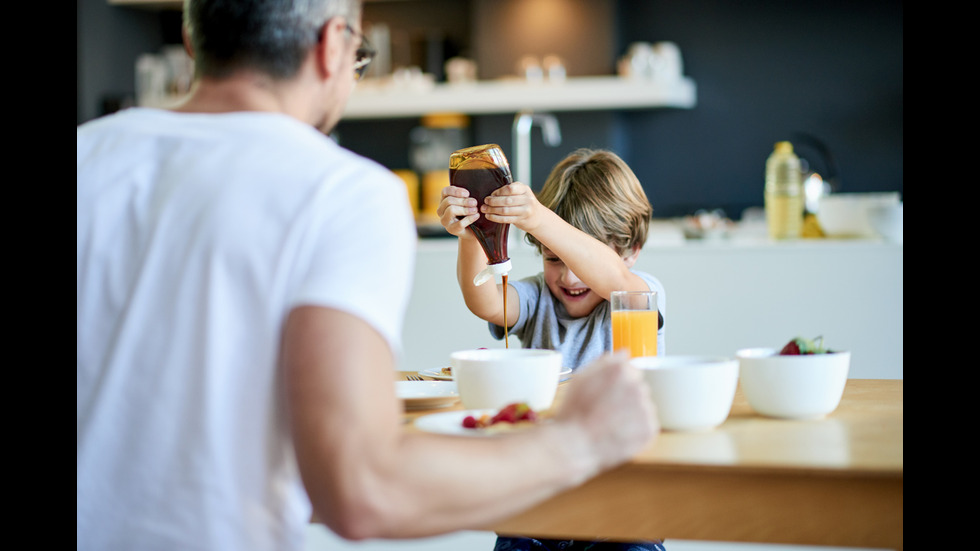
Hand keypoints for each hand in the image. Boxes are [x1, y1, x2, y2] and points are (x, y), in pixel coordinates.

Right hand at [436, 185, 478, 237]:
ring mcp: (445, 221)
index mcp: (443, 202)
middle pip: (449, 201)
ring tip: (475, 210)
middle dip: (463, 201)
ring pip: (451, 210)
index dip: (456, 191)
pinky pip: (460, 223)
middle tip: (474, 202)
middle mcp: (441, 211)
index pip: (445, 192)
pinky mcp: (452, 230)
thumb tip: (468, 194)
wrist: (471, 230)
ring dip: (465, 209)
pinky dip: (470, 218)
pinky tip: (476, 216)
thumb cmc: (467, 214)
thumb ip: (464, 197)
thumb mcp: (464, 203)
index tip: (467, 193)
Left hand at [482, 182, 542, 232]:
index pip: (510, 188)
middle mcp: (527, 199)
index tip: (492, 194)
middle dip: (493, 201)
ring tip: (485, 209)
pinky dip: (495, 218)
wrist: (537, 217)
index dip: (499, 192)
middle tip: (485, 202)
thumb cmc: (525, 203)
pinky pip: (505, 219)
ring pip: (505, 210)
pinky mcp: (521, 220)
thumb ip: (510, 190)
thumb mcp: (521, 192)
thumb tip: (492, 194)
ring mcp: (525, 210)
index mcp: (525, 189)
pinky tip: (489, 216)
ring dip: (492, 210)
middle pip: (506, 200)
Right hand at [554, 352, 658, 471]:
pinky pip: (647, 426)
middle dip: (627, 398)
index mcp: (621, 370)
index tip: (608, 395)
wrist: (575, 444)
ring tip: (612, 424)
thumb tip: (624, 353)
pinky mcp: (649, 429)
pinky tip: (619, 433)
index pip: (631, 371)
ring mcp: (645, 408)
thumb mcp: (581, 377)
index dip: (618, 384)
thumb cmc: (574, 411)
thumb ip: (605, 361)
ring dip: (632, 414)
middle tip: (607, 411)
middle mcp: (637, 386)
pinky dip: (636, 431)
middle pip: (639, 389)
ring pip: (644, 408)